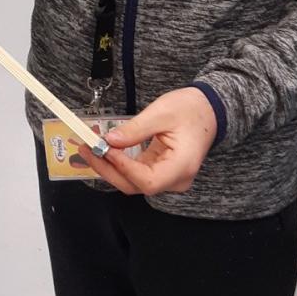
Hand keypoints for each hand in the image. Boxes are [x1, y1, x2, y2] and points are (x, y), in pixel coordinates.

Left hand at [78, 87, 217, 196]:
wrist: (209, 110)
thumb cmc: (191, 109)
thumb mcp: (162, 113)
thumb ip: (135, 129)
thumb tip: (109, 141)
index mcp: (182, 167)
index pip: (148, 180)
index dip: (123, 168)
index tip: (104, 149)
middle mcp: (176, 179)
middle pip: (136, 185)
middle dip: (108, 169)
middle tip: (86, 149)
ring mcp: (168, 179)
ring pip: (134, 182)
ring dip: (110, 168)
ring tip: (89, 149)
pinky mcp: (161, 172)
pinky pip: (137, 175)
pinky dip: (119, 164)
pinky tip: (103, 152)